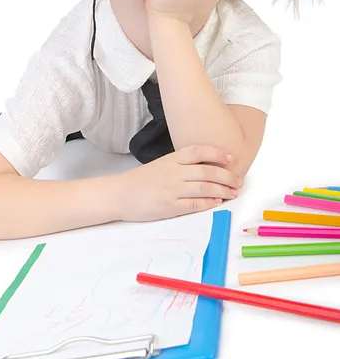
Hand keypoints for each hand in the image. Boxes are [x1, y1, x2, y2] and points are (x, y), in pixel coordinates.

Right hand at [116, 144, 242, 221]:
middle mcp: (174, 172)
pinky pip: (195, 204)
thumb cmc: (141, 180)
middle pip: (208, 171)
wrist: (120, 194)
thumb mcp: (161, 165)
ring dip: (223, 190)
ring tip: (233, 193)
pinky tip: (217, 202)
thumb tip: (206, 167)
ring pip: (205, 188)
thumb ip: (180, 165)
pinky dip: (209, 203)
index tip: (231, 158)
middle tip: (239, 181)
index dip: (217, 153)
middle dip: (227, 176)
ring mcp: (172, 189)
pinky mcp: (170, 206)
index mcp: (171, 159)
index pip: (199, 151)